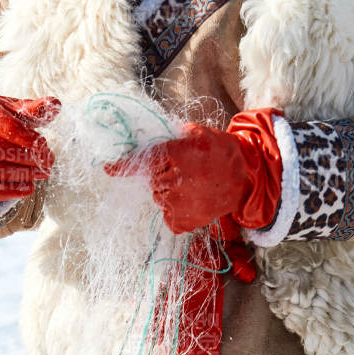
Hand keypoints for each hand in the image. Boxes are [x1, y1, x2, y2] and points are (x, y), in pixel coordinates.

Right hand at [0, 93, 60, 201]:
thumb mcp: (12, 110)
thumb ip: (33, 109)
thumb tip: (56, 104)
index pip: (2, 123)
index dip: (25, 137)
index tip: (44, 144)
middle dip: (26, 157)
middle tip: (49, 160)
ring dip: (22, 175)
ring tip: (42, 172)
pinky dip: (9, 191)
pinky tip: (29, 186)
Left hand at [103, 115, 280, 235]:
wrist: (246, 178)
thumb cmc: (220, 152)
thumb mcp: (197, 133)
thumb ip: (171, 136)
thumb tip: (149, 138)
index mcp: (175, 154)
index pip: (141, 160)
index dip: (122, 165)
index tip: (107, 168)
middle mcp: (173, 179)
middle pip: (151, 179)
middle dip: (162, 175)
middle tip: (184, 171)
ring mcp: (178, 202)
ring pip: (158, 197)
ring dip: (169, 192)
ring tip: (192, 186)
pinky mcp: (184, 221)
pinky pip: (168, 216)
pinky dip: (176, 211)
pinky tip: (193, 201)